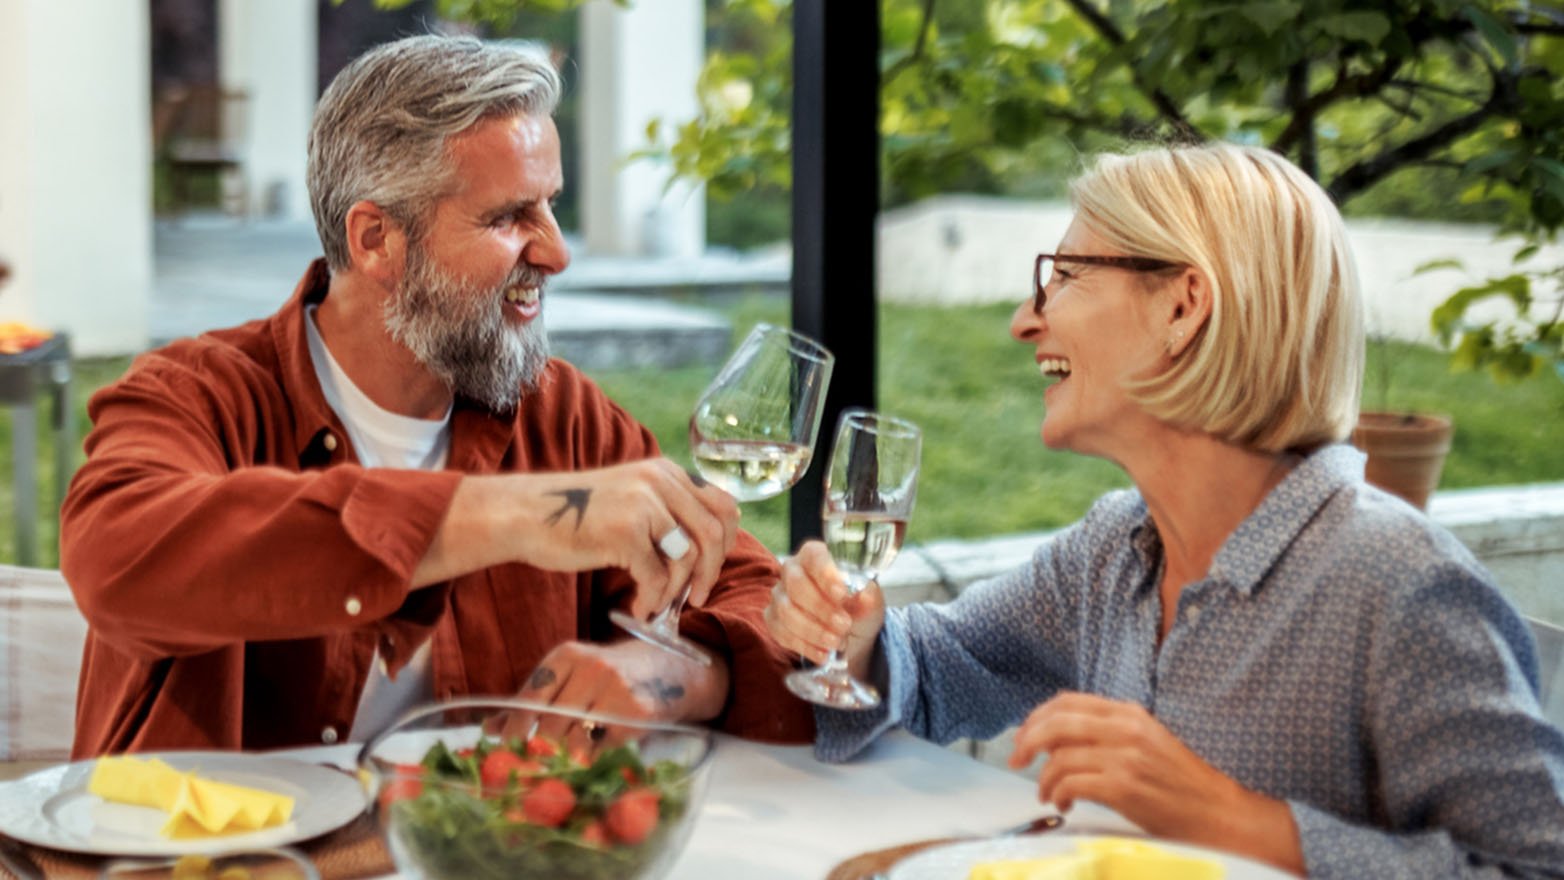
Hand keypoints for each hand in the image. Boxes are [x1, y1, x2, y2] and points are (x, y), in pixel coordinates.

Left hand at [510, 640, 726, 739]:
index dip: (516, 728)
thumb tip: (489, 729)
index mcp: (567, 655)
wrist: (670, 669)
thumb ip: (534, 699)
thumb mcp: (572, 674)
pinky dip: (594, 759)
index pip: (530, 696)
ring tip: (568, 760)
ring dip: (568, 757)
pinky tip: (595, 757)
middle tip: (538, 764)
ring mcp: (616, 689)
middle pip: (551, 723)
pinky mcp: (638, 714)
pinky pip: (603, 749)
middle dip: (543, 748)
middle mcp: (591, 667)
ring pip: (575, 740)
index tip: (505, 749)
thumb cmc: (610, 676)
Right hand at [512, 459, 739, 619]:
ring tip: (653, 603)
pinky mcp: (626, 532)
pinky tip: (636, 608)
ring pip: (688, 558)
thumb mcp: (630, 498)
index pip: (724, 506)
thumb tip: (706, 556)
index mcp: (666, 472)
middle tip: (696, 598)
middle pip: (714, 534)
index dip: (726, 543)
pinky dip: (650, 599)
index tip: (711, 568)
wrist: (525, 514)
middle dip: (710, 572)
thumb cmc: (575, 516)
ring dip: (674, 591)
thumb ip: (666, 513)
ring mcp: (645, 505)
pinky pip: (656, 577)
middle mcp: (660, 482)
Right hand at [763, 541, 884, 676]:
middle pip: (796, 585)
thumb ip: (867, 595)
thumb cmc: (859, 607)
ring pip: (786, 611)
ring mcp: (779, 595)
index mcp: (815, 556)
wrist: (851, 633)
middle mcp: (792, 570)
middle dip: (821, 609)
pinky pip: (781, 633)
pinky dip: (804, 646)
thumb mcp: (870, 600)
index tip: (842, 594)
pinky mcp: (773, 620)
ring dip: (813, 630)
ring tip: (837, 642)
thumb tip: (862, 594)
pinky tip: (823, 653)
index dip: (825, 574)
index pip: (814, 556)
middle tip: (844, 624)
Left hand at [1009, 692, 1302, 873]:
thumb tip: (1059, 739)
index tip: (1024, 734)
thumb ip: (1108, 733)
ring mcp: (1125, 757)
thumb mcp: (1146, 741)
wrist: (1218, 811)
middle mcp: (1126, 729)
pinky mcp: (1124, 787)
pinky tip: (1062, 804)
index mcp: (1130, 713)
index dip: (1037, 717)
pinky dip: (1058, 794)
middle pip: (1056, 723)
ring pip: (1059, 756)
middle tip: (1016, 760)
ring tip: (1047, 794)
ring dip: (1043, 778)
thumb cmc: (1180, 783)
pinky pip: (1072, 784)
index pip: (1068, 702)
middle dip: (1027, 741)